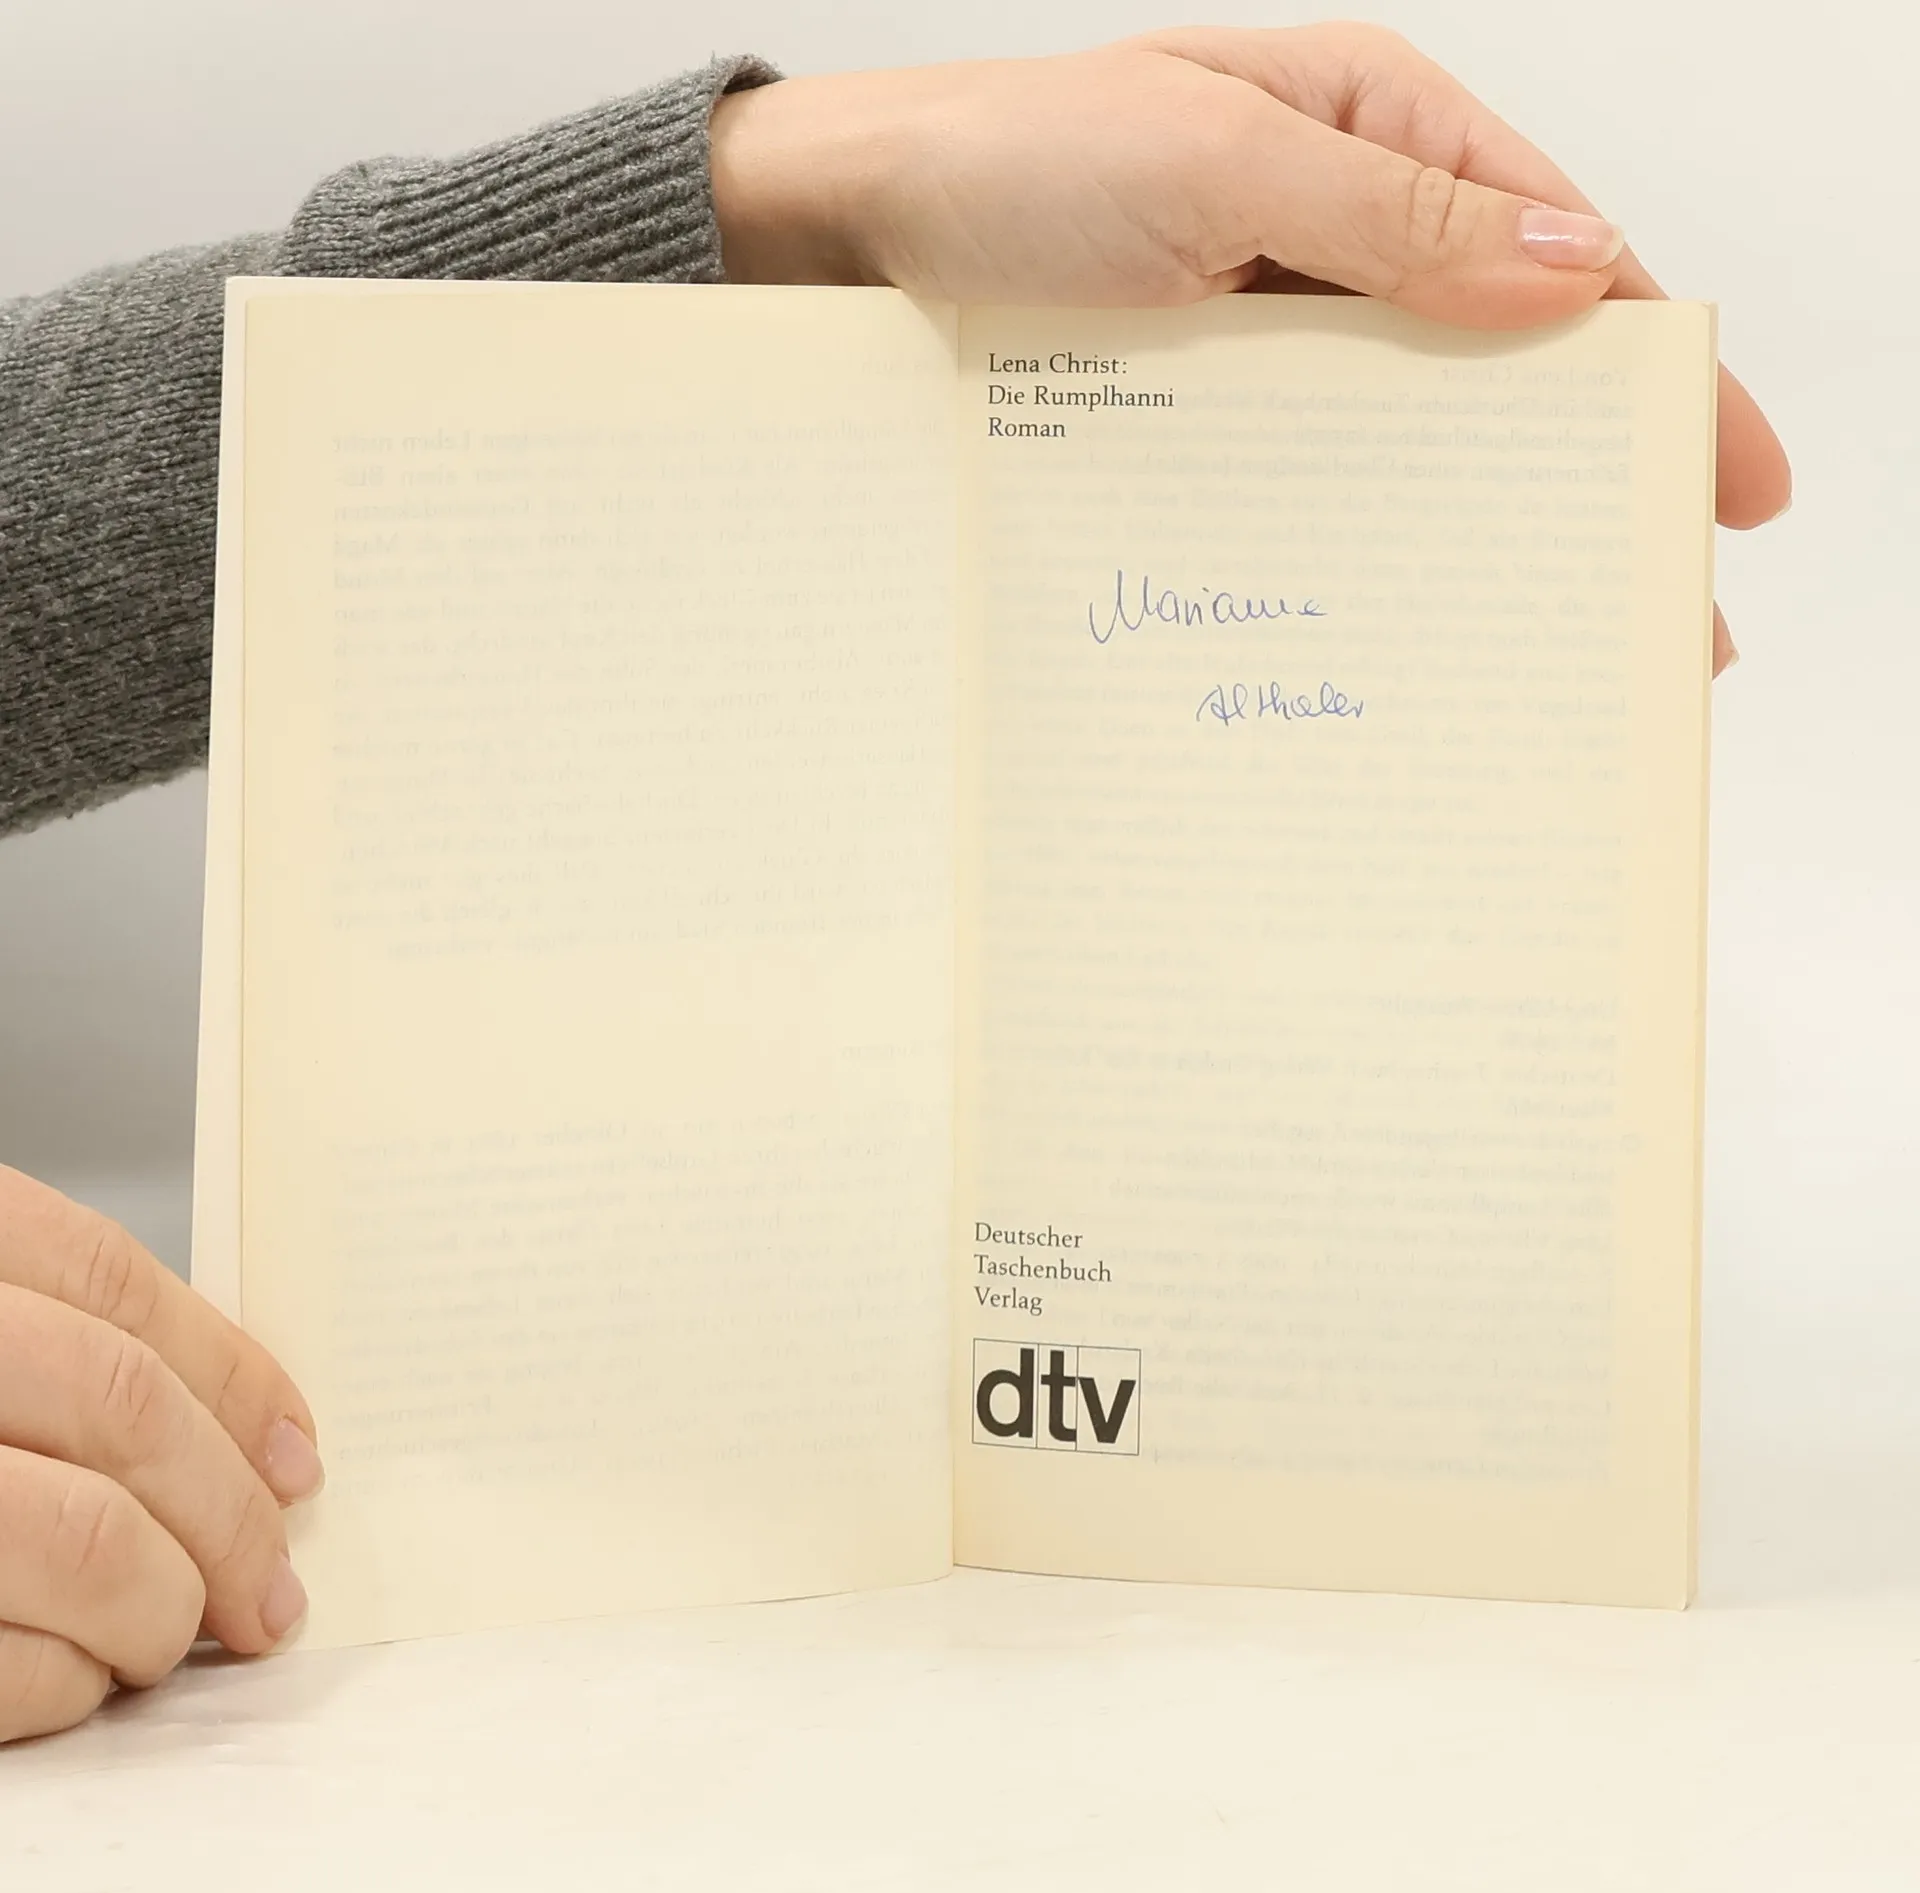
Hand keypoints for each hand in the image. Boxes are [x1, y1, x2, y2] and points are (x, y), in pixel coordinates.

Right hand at [0, 1167, 321, 1742]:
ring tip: (181, 1635)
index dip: (230, 1375)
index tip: (295, 1452)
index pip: (112, 1288)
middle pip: (121, 1411)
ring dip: (164, 1607)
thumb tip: (238, 1435)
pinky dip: (63, 1685)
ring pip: (85, 1541)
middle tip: (273, 1587)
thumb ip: (41, 1341)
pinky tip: (79, 1683)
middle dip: (227, 1512)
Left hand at [710, 23, 1789, 671]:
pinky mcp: (1205, 394)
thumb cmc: (1009, 168)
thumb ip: (1389, 224)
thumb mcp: (1206, 170)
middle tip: (1652, 604)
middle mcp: (1336, 221)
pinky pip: (1310, 458)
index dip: (1652, 362)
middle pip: (1498, 351)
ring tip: (1539, 634)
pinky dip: (1360, 523)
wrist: (843, 238)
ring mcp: (1270, 318)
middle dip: (1581, 467)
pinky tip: (1397, 599)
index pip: (1555, 249)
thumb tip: (1573, 279)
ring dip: (1476, 515)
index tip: (1728, 475)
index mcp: (1372, 126)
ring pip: (1410, 420)